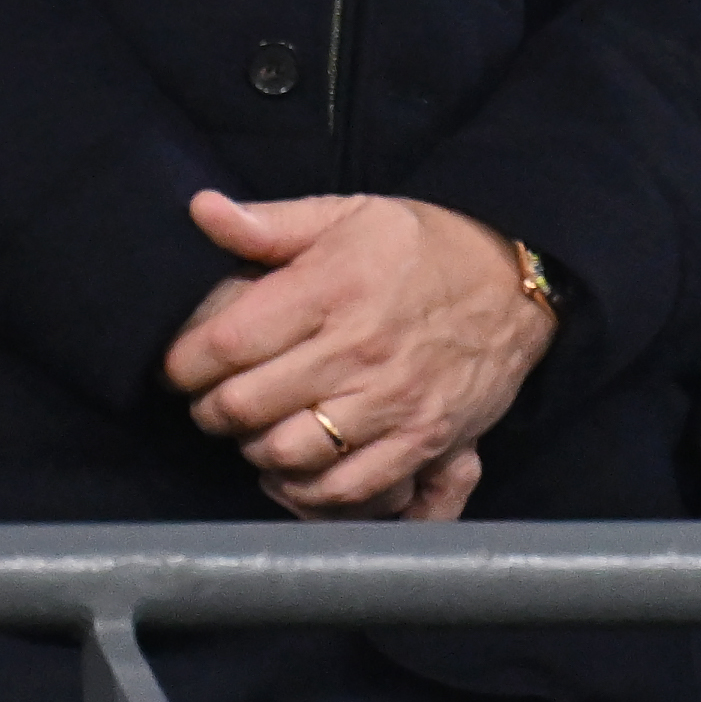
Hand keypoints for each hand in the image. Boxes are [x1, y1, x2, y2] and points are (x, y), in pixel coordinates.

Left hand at [163, 190, 556, 520]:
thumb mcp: (349, 214)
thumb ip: (270, 222)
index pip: (225, 343)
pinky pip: (345, 490)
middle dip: (212, 409)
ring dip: (256, 450)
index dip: (184, 363)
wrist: (517, 282)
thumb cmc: (422, 246)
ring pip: (285, 455)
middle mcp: (359, 348)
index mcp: (333, 286)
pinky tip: (298, 467)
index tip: (183, 364)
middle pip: (244, 407)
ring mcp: (393, 402)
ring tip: (259, 429)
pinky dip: (308, 490)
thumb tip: (201, 210)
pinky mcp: (422, 441)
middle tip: (216, 398)